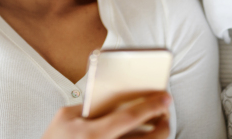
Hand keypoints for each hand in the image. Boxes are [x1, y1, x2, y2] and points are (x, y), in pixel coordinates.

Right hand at [41, 91, 170, 138]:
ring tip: (159, 126)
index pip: (130, 118)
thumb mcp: (66, 117)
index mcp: (93, 134)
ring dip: (158, 137)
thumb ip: (89, 105)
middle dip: (164, 125)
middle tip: (165, 113)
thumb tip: (114, 98)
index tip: (165, 97)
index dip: (151, 106)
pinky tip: (145, 136)